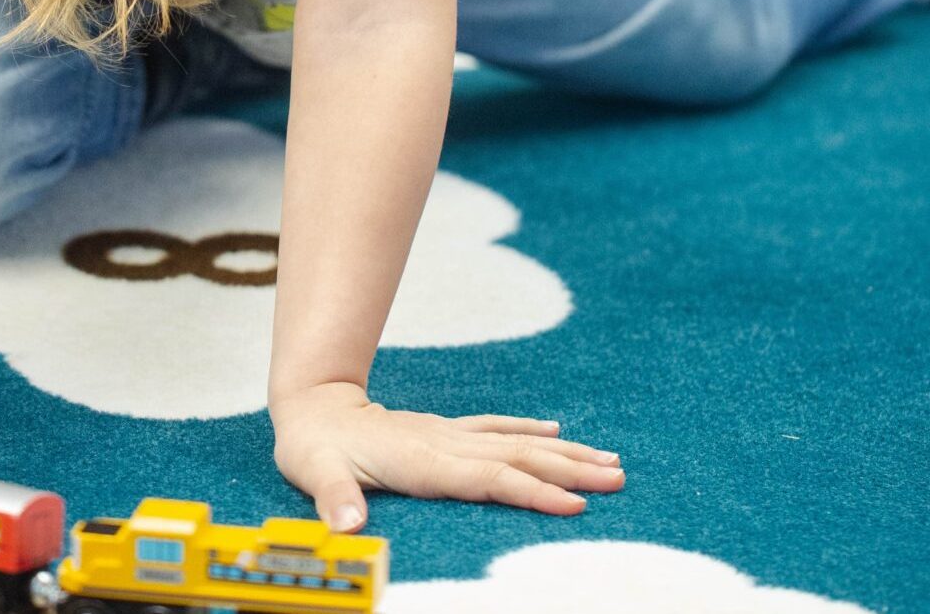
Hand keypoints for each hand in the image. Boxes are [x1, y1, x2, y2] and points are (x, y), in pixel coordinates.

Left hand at [271, 381, 623, 523]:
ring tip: (609, 461)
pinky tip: (557, 433)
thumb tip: (347, 525)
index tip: (575, 505)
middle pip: (517, 458)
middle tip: (619, 479)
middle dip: (569, 471)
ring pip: (516, 442)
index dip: (530, 492)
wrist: (310, 403)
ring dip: (563, 453)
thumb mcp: (314, 473)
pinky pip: (496, 428)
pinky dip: (529, 431)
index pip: (488, 479)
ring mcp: (447, 434)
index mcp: (422, 461)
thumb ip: (334, 499)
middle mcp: (444, 443)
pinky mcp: (444, 431)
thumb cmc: (312, 447)